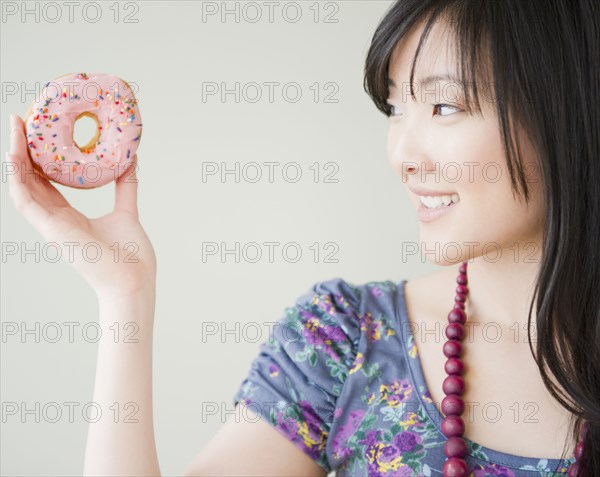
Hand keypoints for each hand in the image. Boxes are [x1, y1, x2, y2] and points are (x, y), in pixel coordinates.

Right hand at [5, 114, 156, 296]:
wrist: (134, 281)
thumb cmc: (131, 257)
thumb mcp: (126, 212)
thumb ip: (125, 188)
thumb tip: (132, 161)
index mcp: (69, 217)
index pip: (46, 182)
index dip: (38, 159)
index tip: (38, 133)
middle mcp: (55, 220)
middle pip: (30, 180)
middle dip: (22, 150)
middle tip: (20, 120)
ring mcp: (51, 226)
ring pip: (21, 186)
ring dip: (14, 157)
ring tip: (15, 128)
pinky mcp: (51, 231)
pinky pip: (25, 201)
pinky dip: (17, 178)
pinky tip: (15, 154)